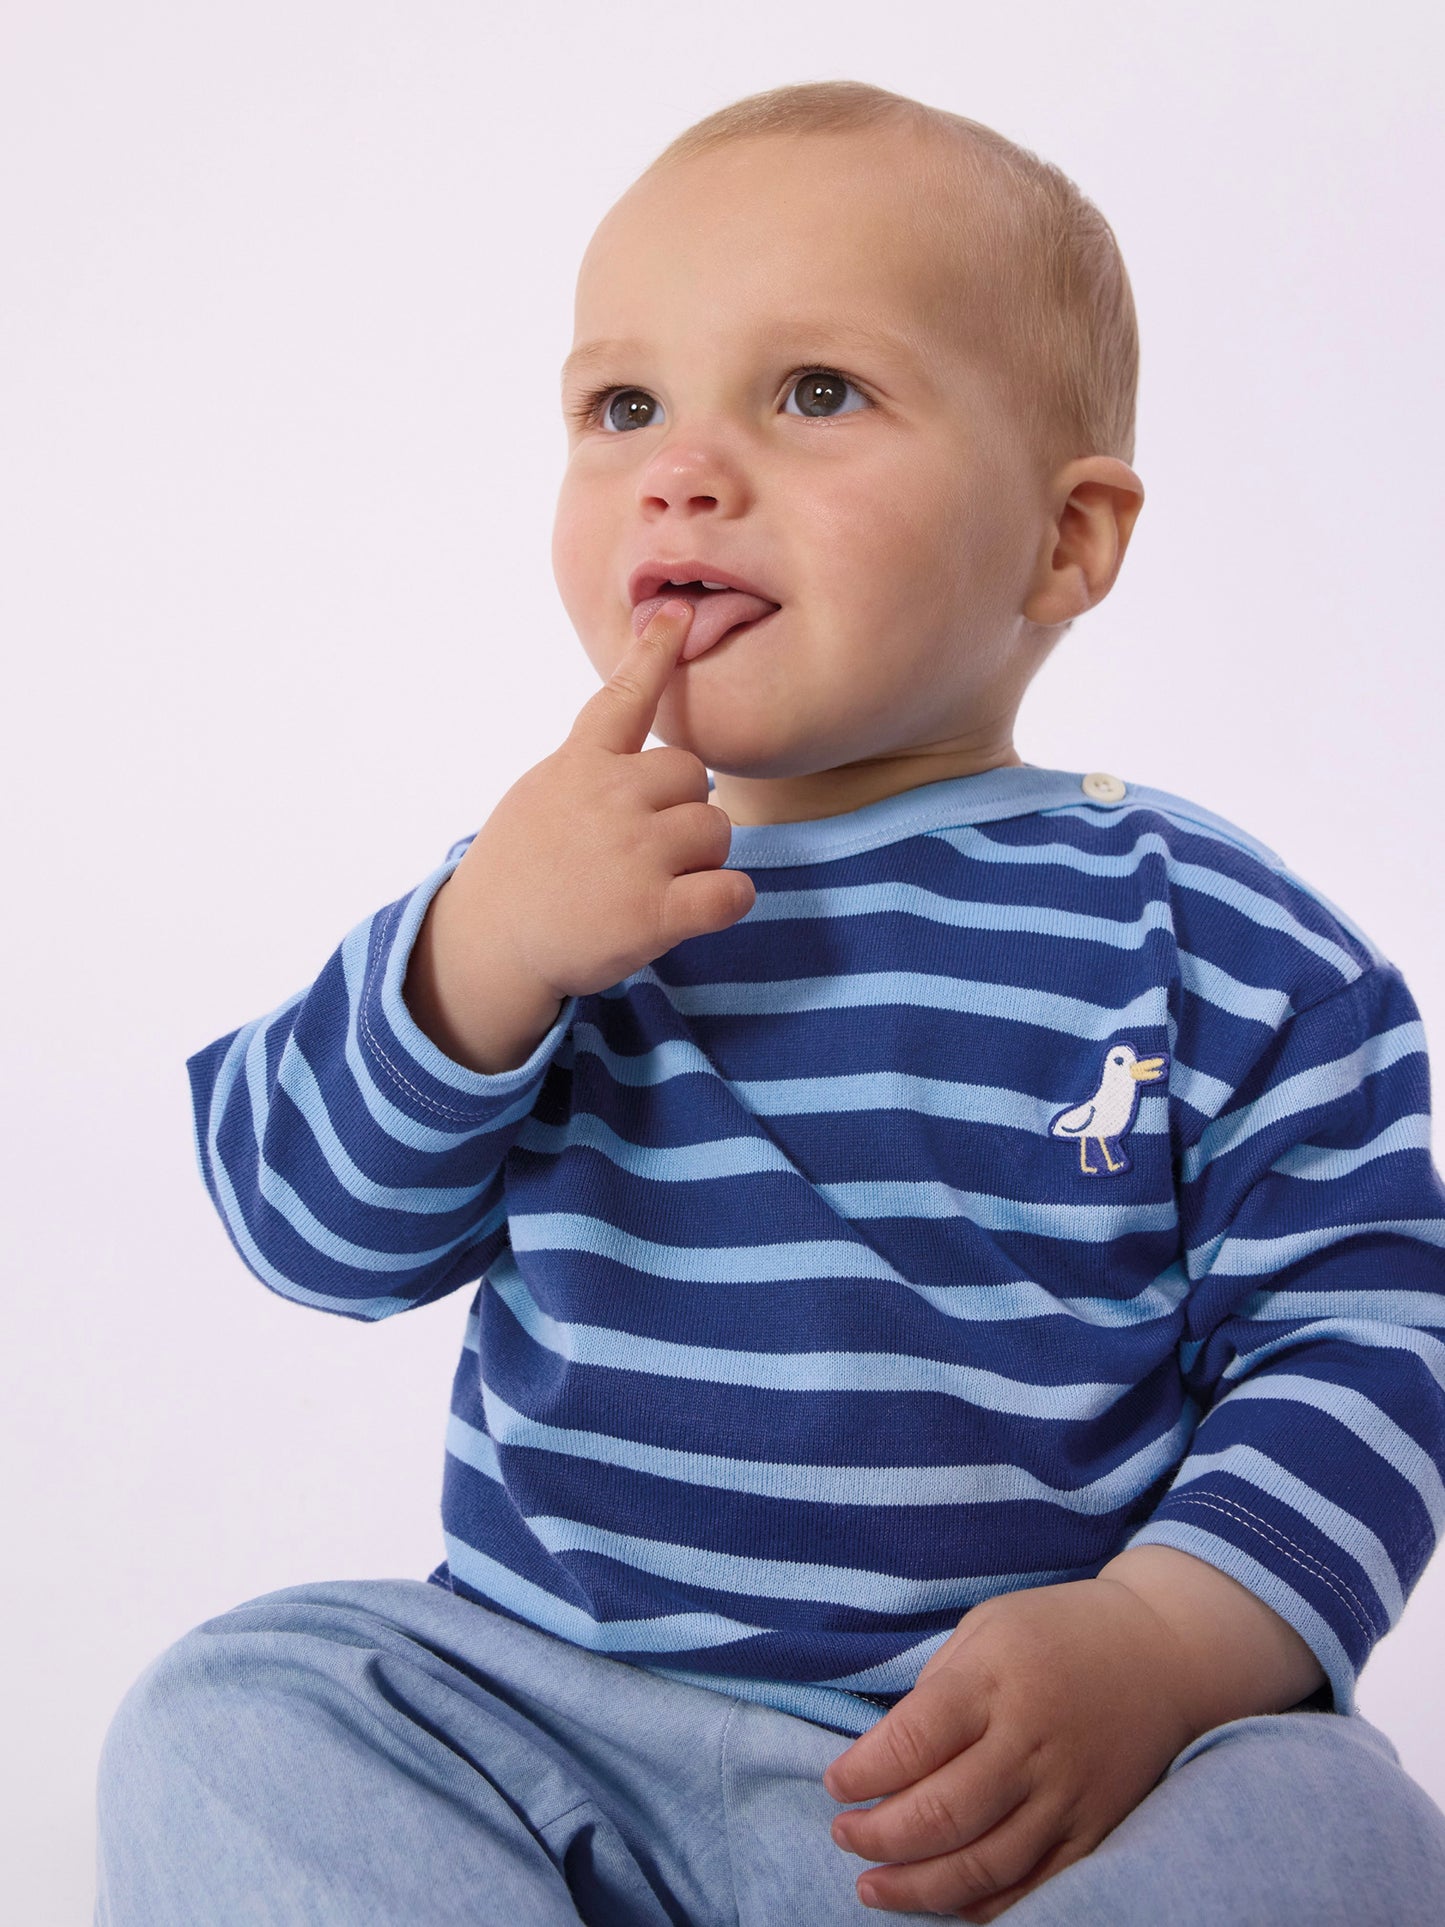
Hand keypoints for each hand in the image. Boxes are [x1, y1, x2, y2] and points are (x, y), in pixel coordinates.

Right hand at [407, 599, 755, 1066]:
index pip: (624, 697)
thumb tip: (644, 753)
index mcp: (580, 765)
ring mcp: (633, 854)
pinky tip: (699, 908)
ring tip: (658, 882)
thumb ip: (591, 766)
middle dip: (685, 809)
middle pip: (696, 777)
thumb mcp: (543, 794)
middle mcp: (609, 799)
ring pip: (717, 831)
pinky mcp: (653, 912)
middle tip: (648, 848)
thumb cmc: (522, 868)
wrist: (490, 944)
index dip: (656, 652)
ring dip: (702, 858)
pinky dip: (728, 900)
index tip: (681, 613)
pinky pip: (732, 891)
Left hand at [822, 1577, 1200, 1920]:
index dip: (861, 1773)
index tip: (834, 1783)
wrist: (1165, 1653)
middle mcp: (1031, 1742)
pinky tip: (944, 1902)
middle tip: (845, 1836)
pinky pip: (1035, 1886)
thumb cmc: (1059, 1631)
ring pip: (983, 1864)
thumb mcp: (987, 1626)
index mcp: (995, 1680)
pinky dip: (984, 1905)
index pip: (911, 1741)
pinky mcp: (1096, 1828)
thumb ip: (937, 1687)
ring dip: (918, 1887)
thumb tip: (883, 1753)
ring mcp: (1068, 1793)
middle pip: (941, 1814)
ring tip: (873, 1887)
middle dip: (878, 1837)